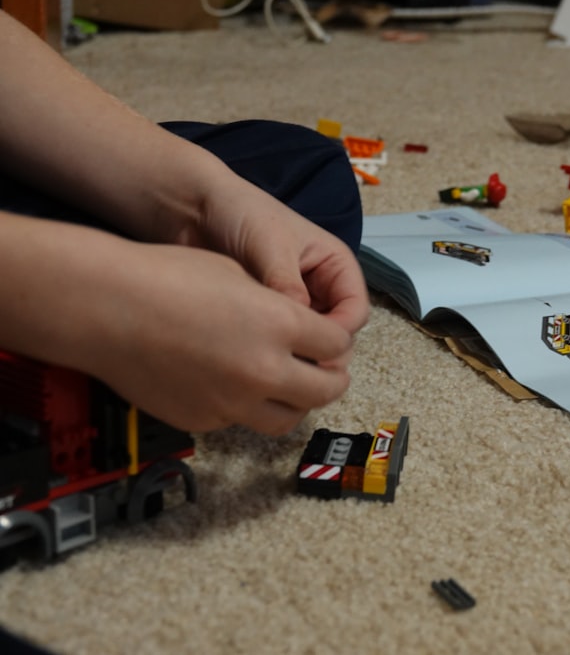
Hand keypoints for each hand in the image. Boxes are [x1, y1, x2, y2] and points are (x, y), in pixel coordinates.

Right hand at [88, 242, 356, 433]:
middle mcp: (264, 369)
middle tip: (327, 371)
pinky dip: (247, 407)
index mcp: (280, 324)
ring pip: (288, 418)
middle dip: (332, 379)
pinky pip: (241, 421)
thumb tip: (300, 328)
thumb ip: (279, 307)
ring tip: (286, 385)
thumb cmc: (165, 278)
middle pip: (326, 390)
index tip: (331, 339)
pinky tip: (231, 384)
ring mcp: (233, 402)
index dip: (337, 340)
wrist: (103, 308)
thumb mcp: (237, 274)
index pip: (337, 345)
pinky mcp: (203, 421)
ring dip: (295, 402)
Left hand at [174, 176, 369, 344]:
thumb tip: (300, 330)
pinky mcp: (268, 316)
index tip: (309, 347)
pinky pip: (279, 341)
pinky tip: (249, 349)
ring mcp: (294, 304)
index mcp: (335, 266)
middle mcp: (320, 288)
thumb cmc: (241, 212)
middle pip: (335, 332)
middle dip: (318, 348)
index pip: (355, 311)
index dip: (339, 333)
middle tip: (287, 360)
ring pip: (307, 340)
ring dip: (292, 350)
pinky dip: (271, 348)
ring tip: (264, 354)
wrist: (194, 207)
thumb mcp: (271, 247)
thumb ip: (287, 286)